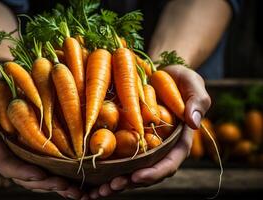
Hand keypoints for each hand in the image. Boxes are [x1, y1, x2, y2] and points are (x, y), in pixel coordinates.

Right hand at [0, 65, 84, 198]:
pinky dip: (60, 173)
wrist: (13, 73)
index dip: (20, 171)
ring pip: (36, 174)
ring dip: (54, 184)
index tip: (40, 174)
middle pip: (22, 175)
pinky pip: (47, 163)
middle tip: (65, 186)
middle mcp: (7, 148)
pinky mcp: (37, 145)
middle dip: (43, 183)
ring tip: (74, 190)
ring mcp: (22, 148)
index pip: (3, 161)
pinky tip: (76, 180)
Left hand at [87, 65, 210, 198]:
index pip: (169, 163)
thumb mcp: (192, 84)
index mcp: (178, 142)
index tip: (137, 176)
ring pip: (130, 170)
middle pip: (147, 173)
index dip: (154, 173)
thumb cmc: (180, 80)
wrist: (160, 74)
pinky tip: (91, 177)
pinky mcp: (128, 140)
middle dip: (129, 183)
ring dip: (115, 182)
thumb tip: (194, 122)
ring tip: (97, 190)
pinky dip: (106, 169)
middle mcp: (160, 149)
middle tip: (110, 187)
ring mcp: (143, 147)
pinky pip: (118, 157)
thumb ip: (197, 101)